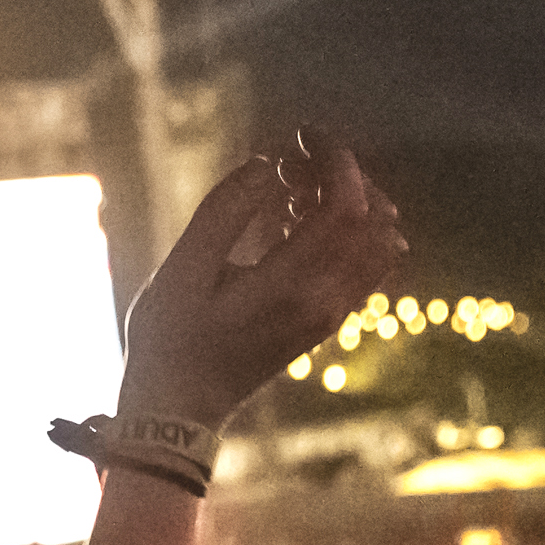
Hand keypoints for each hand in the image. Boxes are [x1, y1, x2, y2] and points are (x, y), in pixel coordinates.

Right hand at [117, 139, 406, 425]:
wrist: (180, 409)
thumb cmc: (169, 339)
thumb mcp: (180, 271)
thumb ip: (223, 213)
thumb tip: (266, 164)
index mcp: (291, 287)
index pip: (347, 208)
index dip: (334, 160)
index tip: (301, 135)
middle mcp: (324, 302)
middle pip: (372, 218)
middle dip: (340, 175)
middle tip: (287, 161)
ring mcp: (330, 314)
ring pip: (376, 241)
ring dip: (346, 201)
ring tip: (286, 190)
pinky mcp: (326, 320)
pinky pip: (362, 263)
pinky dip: (343, 229)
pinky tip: (290, 220)